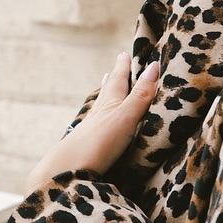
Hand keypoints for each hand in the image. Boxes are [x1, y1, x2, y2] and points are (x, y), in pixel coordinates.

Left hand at [23, 52, 160, 193]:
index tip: (125, 53)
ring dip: (105, 94)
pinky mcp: (88, 145)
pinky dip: (99, 115)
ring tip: (105, 84)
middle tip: (116, 64)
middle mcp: (99, 112)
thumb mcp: (126, 116)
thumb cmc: (99, 141)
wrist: (67, 168)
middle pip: (108, 89)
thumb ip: (140, 95)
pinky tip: (96, 119)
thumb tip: (155, 66)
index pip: (119, 79)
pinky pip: (96, 123)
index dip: (123, 66)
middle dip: (114, 76)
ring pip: (100, 105)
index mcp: (110, 102)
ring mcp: (91, 128)